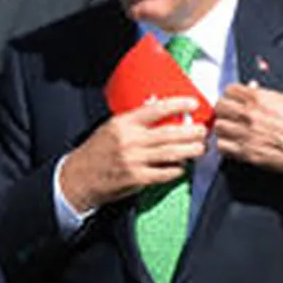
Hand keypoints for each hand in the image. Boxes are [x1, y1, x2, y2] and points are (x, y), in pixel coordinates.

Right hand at [59, 97, 207, 212]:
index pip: (156, 110)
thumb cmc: (96, 152)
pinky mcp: (137, 179)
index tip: (193, 104)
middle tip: (203, 131)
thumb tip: (162, 117)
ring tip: (199, 148)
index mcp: (123, 124)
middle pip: (170, 133)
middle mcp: (130, 141)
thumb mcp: (111, 128)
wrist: (79, 177)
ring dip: (190, 151)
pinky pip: (164, 173)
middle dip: (192, 132)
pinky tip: (181, 167)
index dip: (178, 105)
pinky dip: (177, 170)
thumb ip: (134, 123)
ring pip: (171, 153)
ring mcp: (134, 161)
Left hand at [214, 82, 282, 173]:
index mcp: (261, 99)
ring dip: (224, 128)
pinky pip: (223, 147)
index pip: (229, 90)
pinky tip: (233, 143)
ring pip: (218, 127)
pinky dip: (225, 145)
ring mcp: (248, 135)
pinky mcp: (249, 153)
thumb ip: (264, 95)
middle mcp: (251, 115)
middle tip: (229, 115)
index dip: (230, 95)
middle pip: (219, 107)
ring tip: (231, 130)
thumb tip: (250, 88)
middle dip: (224, 110)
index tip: (232, 100)